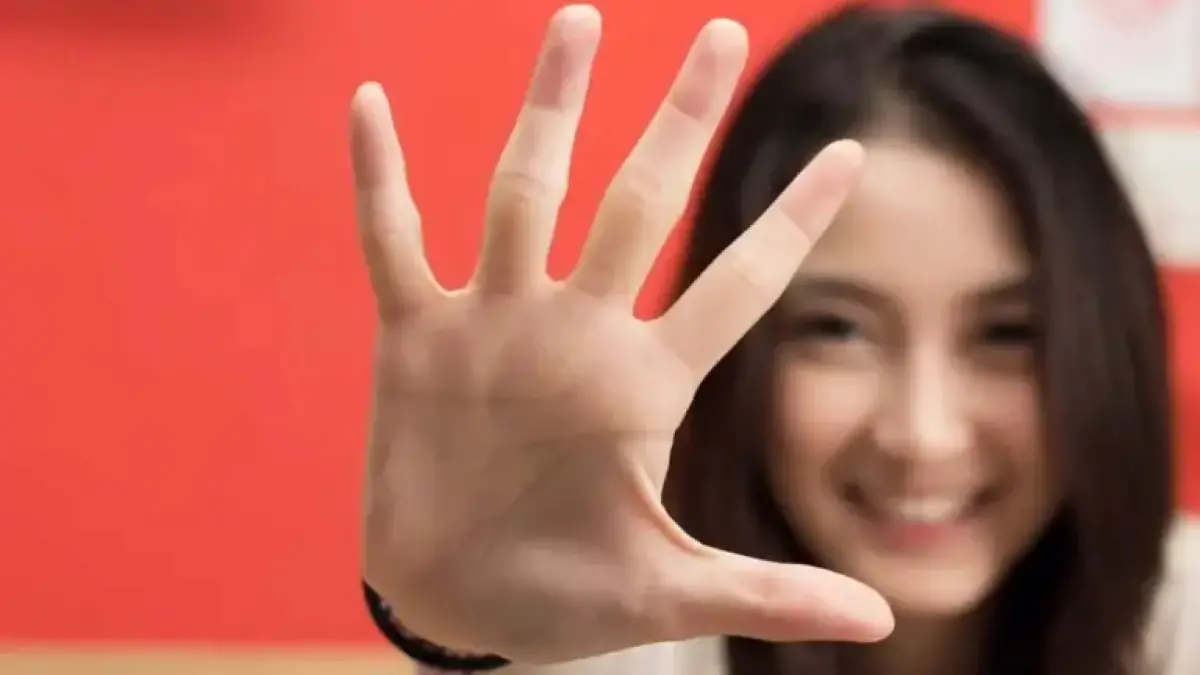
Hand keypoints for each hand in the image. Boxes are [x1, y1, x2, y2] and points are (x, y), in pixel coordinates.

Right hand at [354, 4, 891, 664]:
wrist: (457, 604)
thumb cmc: (564, 599)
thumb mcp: (666, 596)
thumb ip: (763, 595)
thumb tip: (882, 624)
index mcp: (644, 386)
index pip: (736, 286)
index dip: (792, 221)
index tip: (852, 152)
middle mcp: (574, 335)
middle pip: (635, 205)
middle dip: (678, 123)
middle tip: (720, 34)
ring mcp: (493, 327)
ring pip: (522, 196)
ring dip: (547, 112)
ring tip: (579, 19)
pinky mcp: (416, 340)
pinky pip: (392, 243)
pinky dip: (377, 178)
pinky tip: (369, 101)